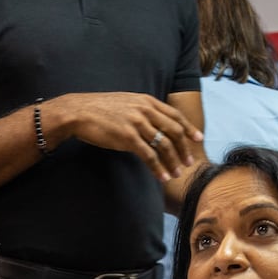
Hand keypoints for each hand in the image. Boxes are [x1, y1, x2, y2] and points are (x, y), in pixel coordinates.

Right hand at [53, 92, 203, 181]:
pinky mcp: (127, 138)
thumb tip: (153, 123)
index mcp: (147, 101)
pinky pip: (149, 156)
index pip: (174, 115)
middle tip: (189, 162)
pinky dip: (158, 168)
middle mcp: (145, 111)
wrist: (79, 112)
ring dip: (173, 161)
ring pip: (164, 145)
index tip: (197, 139)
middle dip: (184, 149)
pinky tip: (162, 177)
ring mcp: (137, 124)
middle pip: (174, 131)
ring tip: (177, 173)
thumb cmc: (100, 109)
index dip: (188, 128)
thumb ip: (142, 110)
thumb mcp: (126, 103)